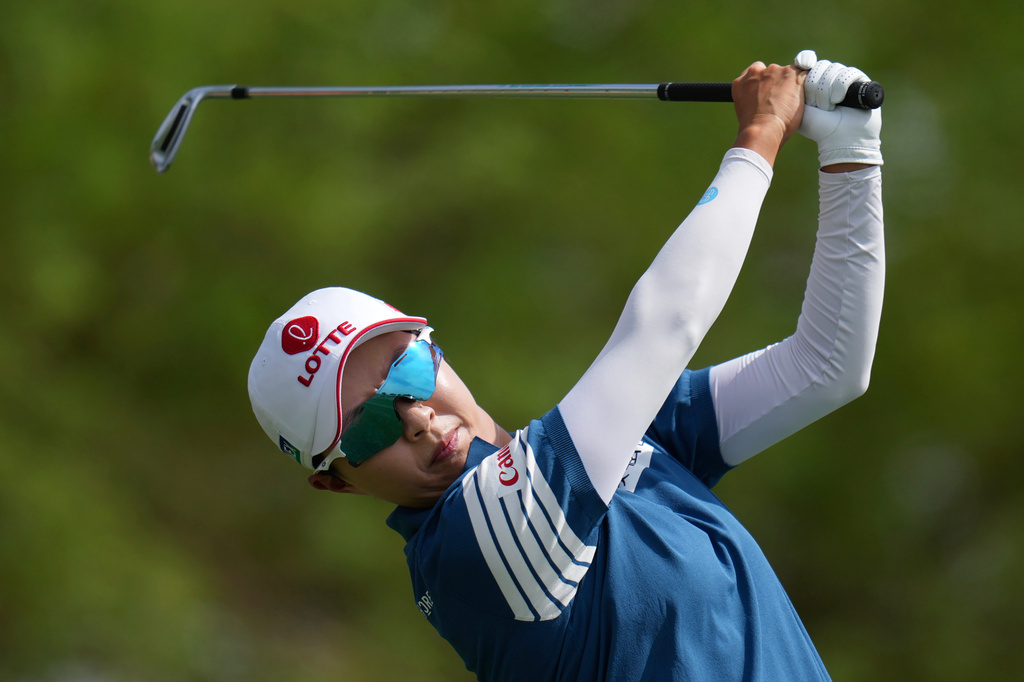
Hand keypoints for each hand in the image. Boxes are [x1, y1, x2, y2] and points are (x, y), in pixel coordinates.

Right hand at [731, 61, 805, 166]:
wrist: (763, 129)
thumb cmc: (754, 128)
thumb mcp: (744, 109)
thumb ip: (752, 98)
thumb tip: (762, 102)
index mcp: (742, 81)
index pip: (756, 71)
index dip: (764, 81)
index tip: (768, 91)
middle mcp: (757, 72)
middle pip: (773, 71)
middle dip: (778, 82)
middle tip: (781, 101)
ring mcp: (775, 72)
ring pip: (789, 73)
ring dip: (791, 84)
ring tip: (791, 104)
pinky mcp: (792, 75)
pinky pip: (805, 74)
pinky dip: (805, 84)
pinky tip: (803, 97)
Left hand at [794, 50, 882, 166]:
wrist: (840, 139)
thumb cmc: (818, 127)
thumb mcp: (799, 107)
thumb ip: (791, 89)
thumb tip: (789, 67)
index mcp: (813, 82)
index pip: (809, 62)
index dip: (806, 60)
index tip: (803, 65)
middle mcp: (829, 78)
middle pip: (820, 66)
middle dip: (815, 87)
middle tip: (817, 106)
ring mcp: (845, 79)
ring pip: (833, 70)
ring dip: (827, 90)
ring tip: (828, 108)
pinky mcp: (860, 81)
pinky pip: (849, 73)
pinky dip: (841, 87)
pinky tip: (838, 100)